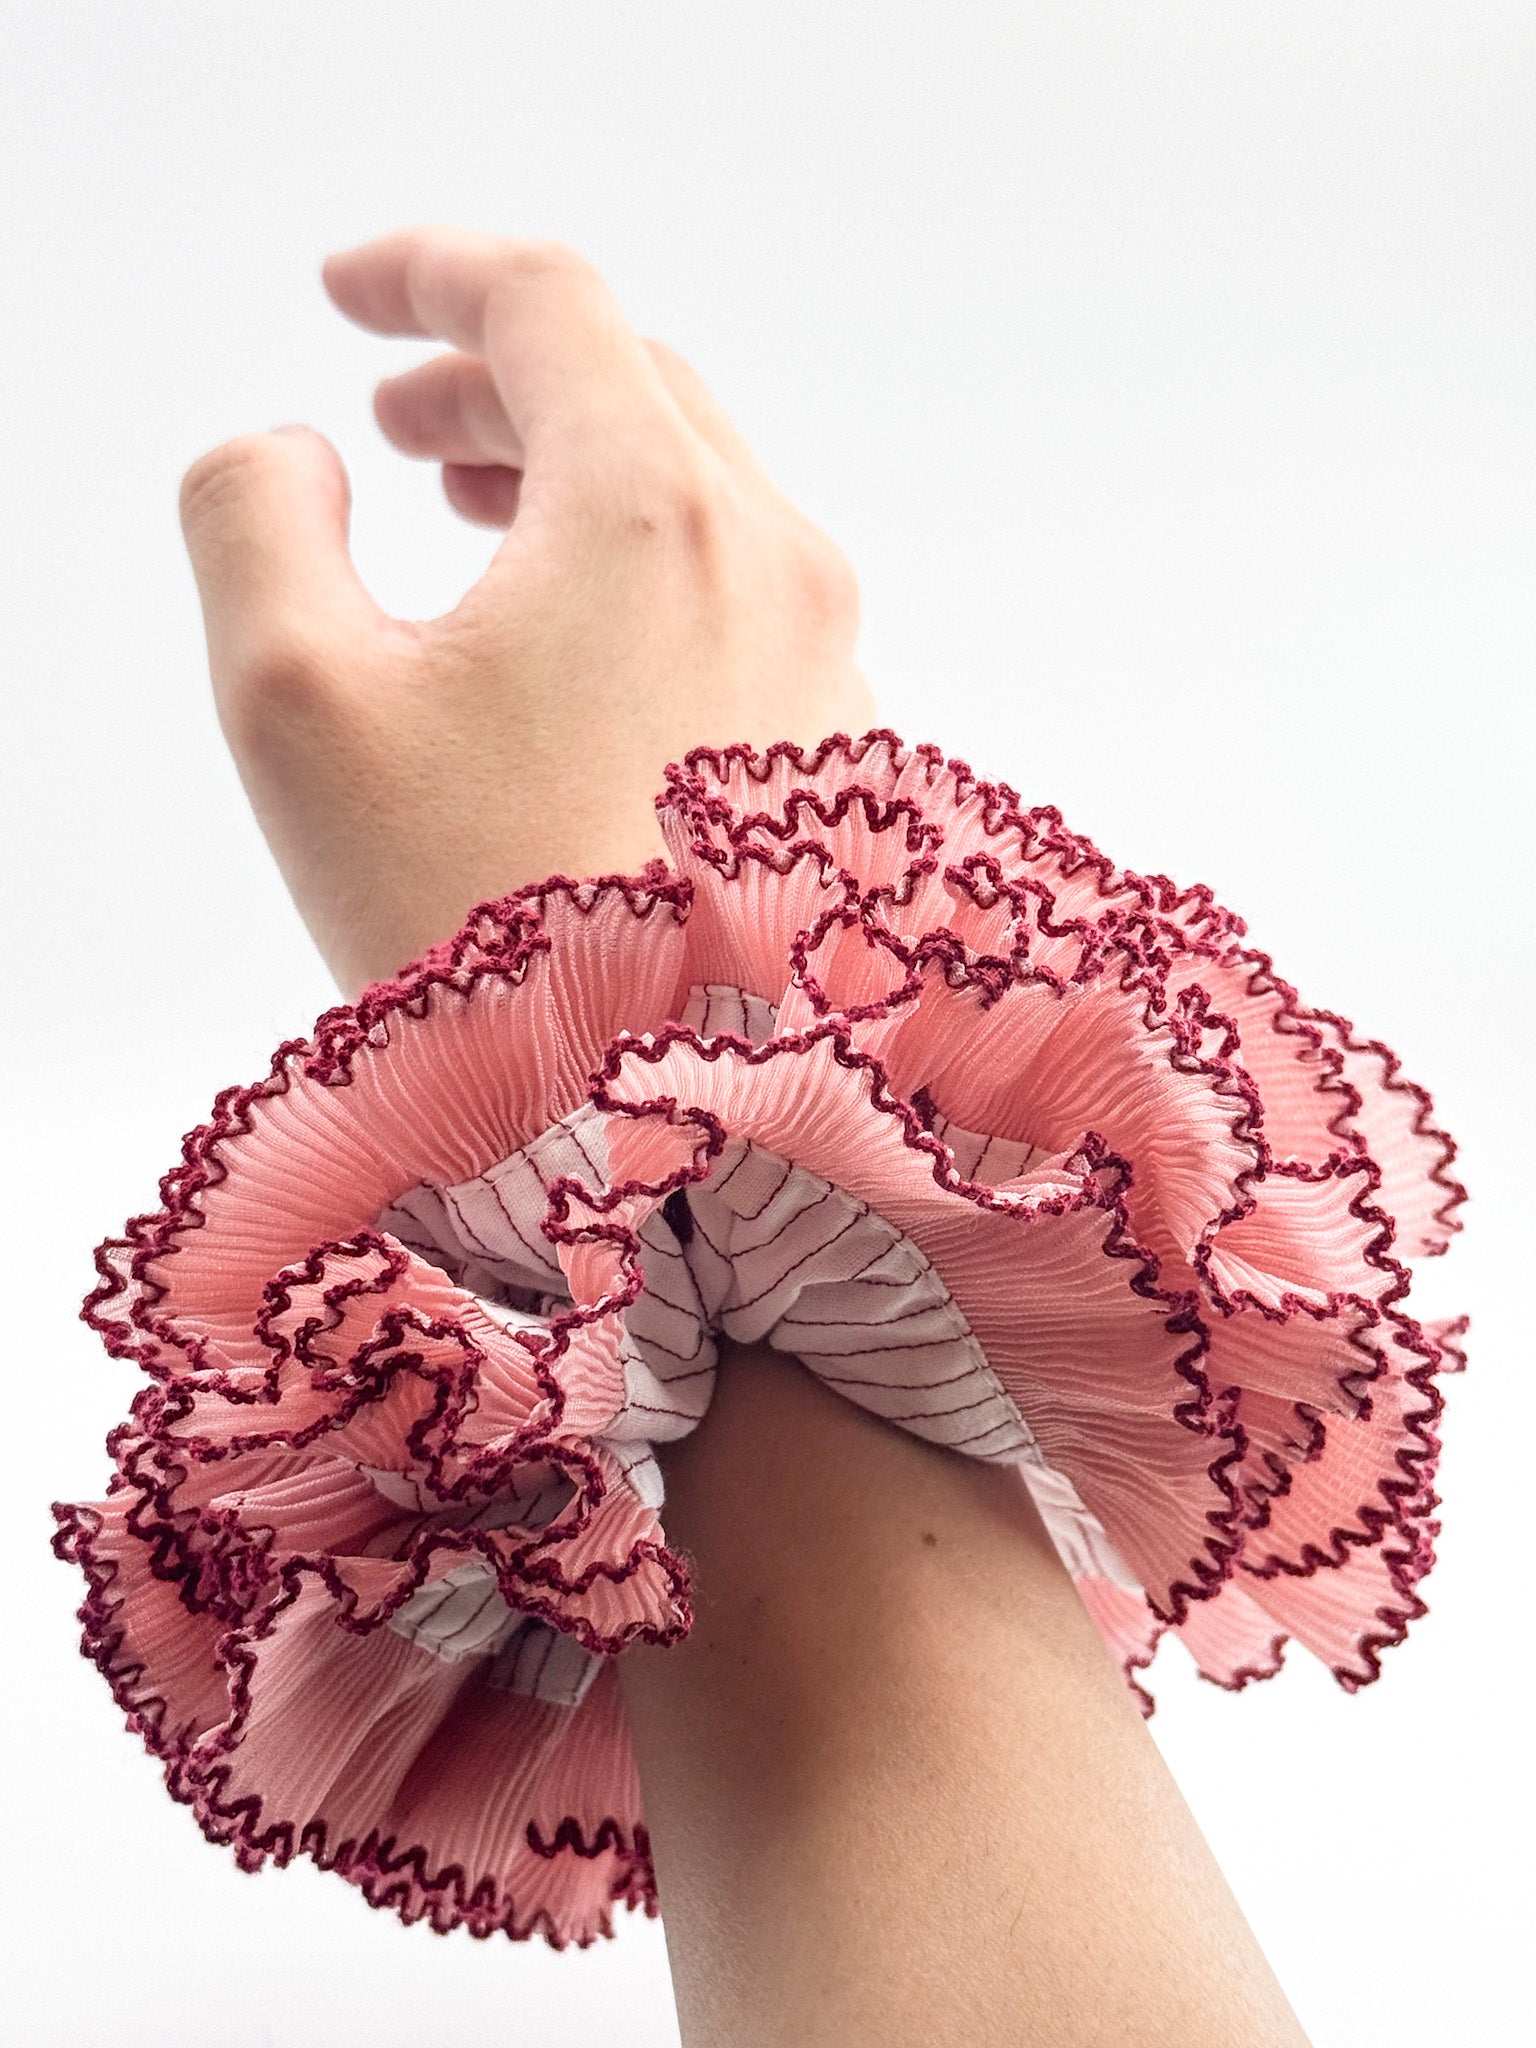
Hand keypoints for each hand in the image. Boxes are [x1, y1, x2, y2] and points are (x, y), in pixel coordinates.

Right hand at [177, 226, 874, 993]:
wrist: (661, 1127)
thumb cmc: (480, 926)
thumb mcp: (295, 702)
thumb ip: (258, 521)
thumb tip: (300, 458)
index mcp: (650, 513)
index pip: (548, 301)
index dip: (428, 269)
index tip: (346, 298)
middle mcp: (772, 562)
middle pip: (634, 388)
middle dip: (499, 383)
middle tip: (397, 428)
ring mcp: (825, 660)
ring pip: (700, 495)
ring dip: (576, 475)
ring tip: (472, 520)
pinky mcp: (838, 754)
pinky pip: (743, 603)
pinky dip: (647, 575)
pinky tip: (575, 652)